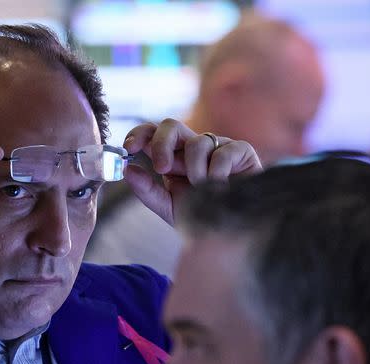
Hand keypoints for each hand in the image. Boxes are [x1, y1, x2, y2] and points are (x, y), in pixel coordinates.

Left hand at [122, 119, 261, 225]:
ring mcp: (216, 146)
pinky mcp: (241, 150)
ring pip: (197, 143)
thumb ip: (147, 190)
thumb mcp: (169, 206)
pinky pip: (223, 152)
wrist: (235, 231)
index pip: (152, 133)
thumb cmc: (202, 216)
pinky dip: (217, 173)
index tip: (129, 148)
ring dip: (194, 170)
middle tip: (162, 168)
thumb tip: (128, 170)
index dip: (140, 134)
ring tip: (203, 190)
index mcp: (173, 156)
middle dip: (162, 144)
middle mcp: (193, 147)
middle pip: (171, 125)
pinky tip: (222, 188)